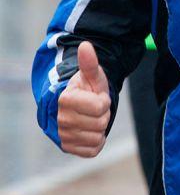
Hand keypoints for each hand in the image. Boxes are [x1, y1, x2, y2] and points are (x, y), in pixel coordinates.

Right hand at [58, 42, 110, 156]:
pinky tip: (89, 129)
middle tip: (95, 108)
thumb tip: (85, 45)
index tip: (97, 96)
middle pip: (100, 123)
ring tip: (91, 117)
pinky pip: (93, 149)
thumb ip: (89, 62)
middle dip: (103, 114)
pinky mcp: (68, 148)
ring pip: (97, 137)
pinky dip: (97, 140)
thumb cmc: (87, 88)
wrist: (77, 105)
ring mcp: (63, 136)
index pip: (99, 107)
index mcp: (65, 100)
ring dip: (100, 127)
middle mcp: (61, 120)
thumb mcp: (92, 74)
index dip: (104, 101)